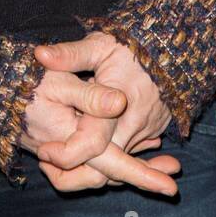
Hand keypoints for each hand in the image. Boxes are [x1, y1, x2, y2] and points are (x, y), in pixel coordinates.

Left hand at [20, 32, 179, 195]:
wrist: (175, 48)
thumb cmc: (134, 45)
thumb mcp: (100, 44)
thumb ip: (70, 54)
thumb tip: (40, 54)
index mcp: (116, 105)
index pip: (91, 144)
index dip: (65, 154)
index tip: (44, 151)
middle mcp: (132, 125)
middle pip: (104, 167)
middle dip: (74, 173)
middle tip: (45, 164)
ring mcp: (146, 131)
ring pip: (117, 163)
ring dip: (91, 164)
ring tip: (59, 156)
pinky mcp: (154, 130)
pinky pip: (130, 151)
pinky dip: (110, 154)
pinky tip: (89, 149)